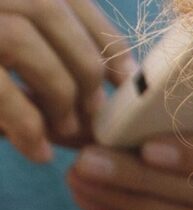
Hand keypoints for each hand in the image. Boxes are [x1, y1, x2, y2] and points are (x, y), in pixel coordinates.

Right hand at [0, 0, 127, 161]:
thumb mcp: (7, 57)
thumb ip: (47, 65)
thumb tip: (104, 100)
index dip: (101, 35)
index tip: (121, 78)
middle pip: (47, 11)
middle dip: (82, 69)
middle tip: (90, 117)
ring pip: (22, 38)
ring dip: (55, 92)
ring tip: (59, 132)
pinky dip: (25, 122)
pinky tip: (35, 151)